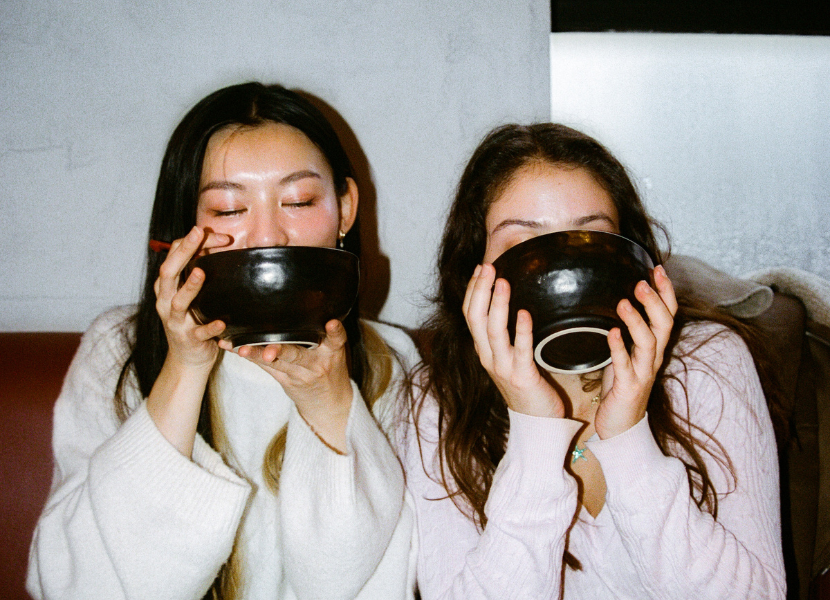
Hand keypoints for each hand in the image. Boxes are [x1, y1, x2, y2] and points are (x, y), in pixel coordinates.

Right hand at [154, 226, 230, 369]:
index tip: (209, 232)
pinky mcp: (189, 339)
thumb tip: (220, 241)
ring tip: (201, 273)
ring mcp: (175, 321)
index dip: (188, 241)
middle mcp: (166, 301)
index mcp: (166, 287)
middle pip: (169, 273)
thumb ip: (200, 269)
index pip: (172, 256)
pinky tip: (221, 322)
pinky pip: (199, 332)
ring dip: (190, 287)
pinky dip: (210, 327)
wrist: (187, 359)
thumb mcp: (192, 293)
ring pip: (178, 302)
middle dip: (183, 251)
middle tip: (198, 233)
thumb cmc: (193, 319)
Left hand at [220, 319, 353, 451]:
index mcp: (332, 352)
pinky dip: (249, 356)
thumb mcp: (334, 352)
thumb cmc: (329, 368)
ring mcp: (300, 375)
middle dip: (282, 352)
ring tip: (241, 349)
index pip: (337, 340)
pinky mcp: (287, 382)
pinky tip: (231, 348)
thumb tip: (310, 299)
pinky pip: (265, 368)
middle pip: (298, 355)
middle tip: (270, 351)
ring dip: (257, 354)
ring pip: (276, 364)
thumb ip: (320, 333)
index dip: (335, 332)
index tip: (332, 324)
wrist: (329, 405)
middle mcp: (317, 363)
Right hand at [462, 263, 564, 417]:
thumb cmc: (527, 384)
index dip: (473, 290)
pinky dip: (521, 331)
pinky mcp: (522, 377)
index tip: (481, 267)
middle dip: (480, 290)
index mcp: (484, 349)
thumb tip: (509, 302)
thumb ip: (506, 333)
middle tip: (489, 267)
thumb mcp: (509, 356)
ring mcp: (503, 367)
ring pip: (493, 331)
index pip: (469, 314)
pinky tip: (524, 314)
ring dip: (497, 305)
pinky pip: (520, 350)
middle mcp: (488, 357)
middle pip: (475, 319)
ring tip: (503, 282)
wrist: (537, 421)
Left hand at [594, 265, 677, 438]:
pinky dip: (618, 348)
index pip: (668, 314)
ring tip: (623, 303)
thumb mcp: (626, 353)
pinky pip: (625, 365)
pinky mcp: (629, 387)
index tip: (657, 268)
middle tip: (642, 282)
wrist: (620, 426)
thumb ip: (627, 331)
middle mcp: (653, 358)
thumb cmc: (621, 386)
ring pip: (648, 342)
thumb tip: (617, 300)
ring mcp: (643, 372)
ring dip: (637, 321)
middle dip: (655, 302)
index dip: (666, 292)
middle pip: (664, 325)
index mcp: (654, 347)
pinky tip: (611, 333)